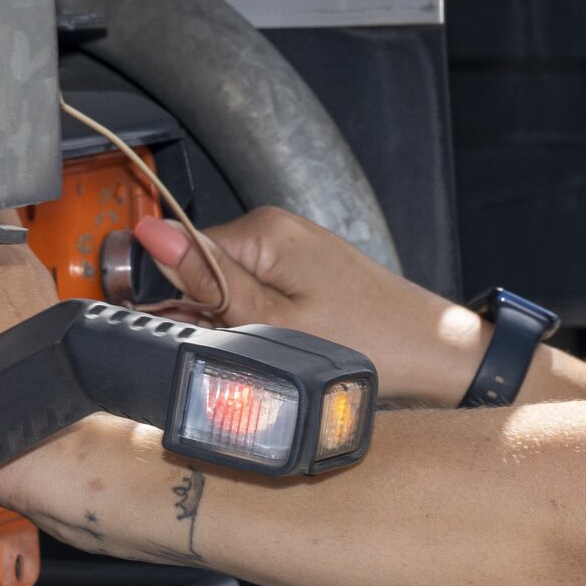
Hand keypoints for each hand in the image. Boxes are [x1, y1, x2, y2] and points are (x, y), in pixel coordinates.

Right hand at [130, 208, 473, 404]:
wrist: (434, 356)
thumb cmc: (370, 342)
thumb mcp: (274, 321)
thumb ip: (210, 280)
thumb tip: (151, 234)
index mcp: (262, 231)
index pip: (182, 255)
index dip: (179, 302)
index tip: (199, 335)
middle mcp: (276, 229)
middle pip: (204, 272)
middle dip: (212, 315)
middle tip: (254, 349)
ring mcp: (293, 249)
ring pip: (231, 288)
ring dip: (239, 322)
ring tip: (281, 346)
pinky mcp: (305, 271)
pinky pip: (260, 295)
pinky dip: (264, 322)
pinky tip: (290, 342)